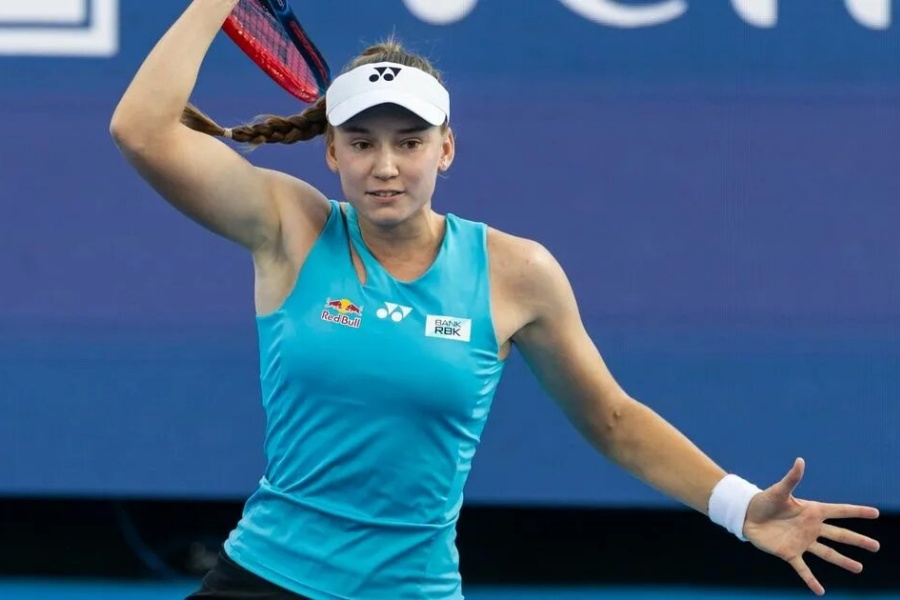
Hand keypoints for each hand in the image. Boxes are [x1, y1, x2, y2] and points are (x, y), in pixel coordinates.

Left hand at [742, 457, 880, 595]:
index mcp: (812, 511)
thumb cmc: (764, 501)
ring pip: (827, 553)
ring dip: (843, 561)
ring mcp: (802, 542)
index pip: (839, 511)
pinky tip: (820, 591)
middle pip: (840, 535)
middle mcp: (811, 528)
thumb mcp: (779, 490)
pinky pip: (803, 569)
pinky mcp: (790, 553)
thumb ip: (792, 478)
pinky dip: (811, 580)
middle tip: (876, 547)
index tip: (875, 513)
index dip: (857, 512)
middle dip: (858, 540)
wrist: (746, 515)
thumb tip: (800, 460)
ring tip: (859, 568)